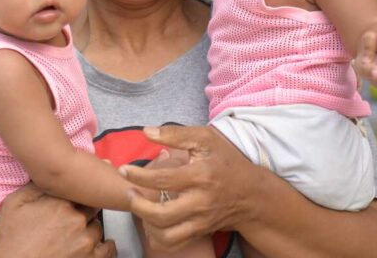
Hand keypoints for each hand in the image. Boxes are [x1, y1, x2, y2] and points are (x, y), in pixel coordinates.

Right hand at [0, 183, 115, 257]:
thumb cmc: (12, 241)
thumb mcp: (15, 204)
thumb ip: (35, 186)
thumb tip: (49, 174)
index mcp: (61, 203)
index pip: (82, 188)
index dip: (80, 189)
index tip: (79, 190)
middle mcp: (77, 220)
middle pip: (92, 206)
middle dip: (84, 208)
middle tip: (74, 213)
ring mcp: (86, 241)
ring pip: (99, 227)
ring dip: (91, 227)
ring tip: (77, 232)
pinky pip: (108, 250)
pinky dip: (106, 246)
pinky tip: (98, 245)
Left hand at [120, 125, 262, 250]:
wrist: (251, 193)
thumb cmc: (226, 161)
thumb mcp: (206, 139)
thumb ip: (176, 134)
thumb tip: (147, 132)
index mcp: (200, 176)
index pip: (162, 180)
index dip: (138, 176)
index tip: (124, 170)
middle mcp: (200, 202)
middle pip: (160, 214)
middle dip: (137, 204)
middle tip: (129, 192)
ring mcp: (201, 221)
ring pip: (166, 235)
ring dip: (145, 223)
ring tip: (139, 207)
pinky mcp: (201, 232)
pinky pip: (174, 244)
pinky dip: (157, 237)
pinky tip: (151, 222)